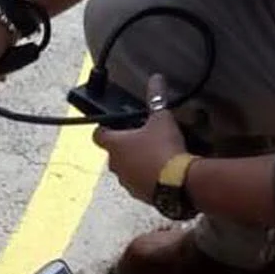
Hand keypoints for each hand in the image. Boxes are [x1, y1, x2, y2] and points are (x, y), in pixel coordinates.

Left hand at [92, 74, 188, 202]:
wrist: (176, 184)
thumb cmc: (163, 148)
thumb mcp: (162, 119)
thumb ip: (157, 98)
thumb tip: (156, 77)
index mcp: (114, 146)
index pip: (98, 134)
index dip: (104, 128)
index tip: (114, 124)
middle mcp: (114, 165)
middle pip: (114, 152)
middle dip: (125, 146)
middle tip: (142, 137)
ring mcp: (125, 182)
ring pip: (126, 169)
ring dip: (136, 163)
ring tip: (156, 155)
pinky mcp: (139, 195)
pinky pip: (139, 183)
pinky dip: (147, 177)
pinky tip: (163, 172)